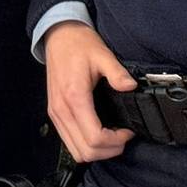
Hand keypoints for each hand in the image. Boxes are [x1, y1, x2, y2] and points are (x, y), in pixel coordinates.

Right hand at [44, 21, 136, 163]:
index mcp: (74, 96)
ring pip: (76, 152)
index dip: (115, 142)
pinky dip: (85, 144)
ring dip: (96, 151)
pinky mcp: (54, 112)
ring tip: (112, 137)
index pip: (94, 138)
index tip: (127, 131)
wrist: (58, 34)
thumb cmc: (78, 43)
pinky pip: (68, 141)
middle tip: (122, 137)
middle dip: (108, 150)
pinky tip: (98, 131)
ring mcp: (56, 113)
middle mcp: (62, 109)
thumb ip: (117, 72)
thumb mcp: (102, 53)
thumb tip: (131, 87)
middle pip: (85, 152)